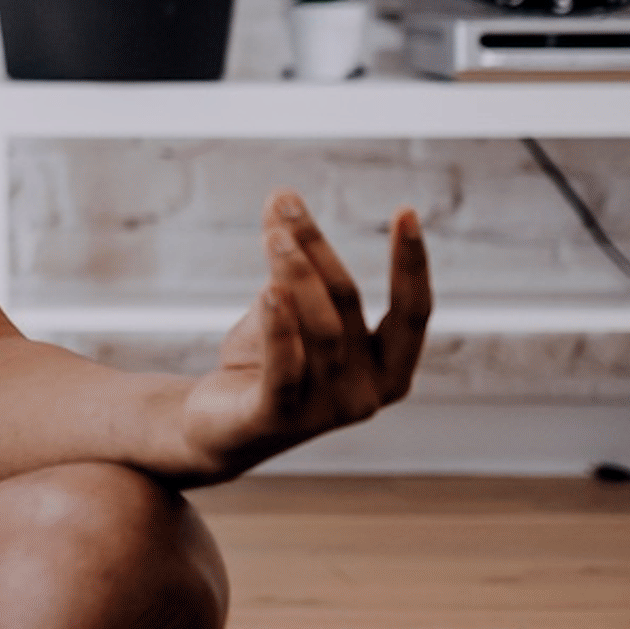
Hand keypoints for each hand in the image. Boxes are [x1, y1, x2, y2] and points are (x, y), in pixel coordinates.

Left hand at [174, 191, 431, 480]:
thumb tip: (285, 210)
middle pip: (348, 305)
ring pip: (319, 329)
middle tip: (284, 201)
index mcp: (388, 371)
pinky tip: (270, 290)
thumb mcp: (291, 312)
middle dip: (318, 247)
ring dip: (294, 272)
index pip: (413, 313)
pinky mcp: (278, 420)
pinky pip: (284, 368)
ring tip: (271, 232)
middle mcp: (366, 395)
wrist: (215, 427)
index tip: (407, 211)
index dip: (412, 264)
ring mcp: (325, 412)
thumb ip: (299, 272)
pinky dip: (280, 327)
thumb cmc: (266, 363)